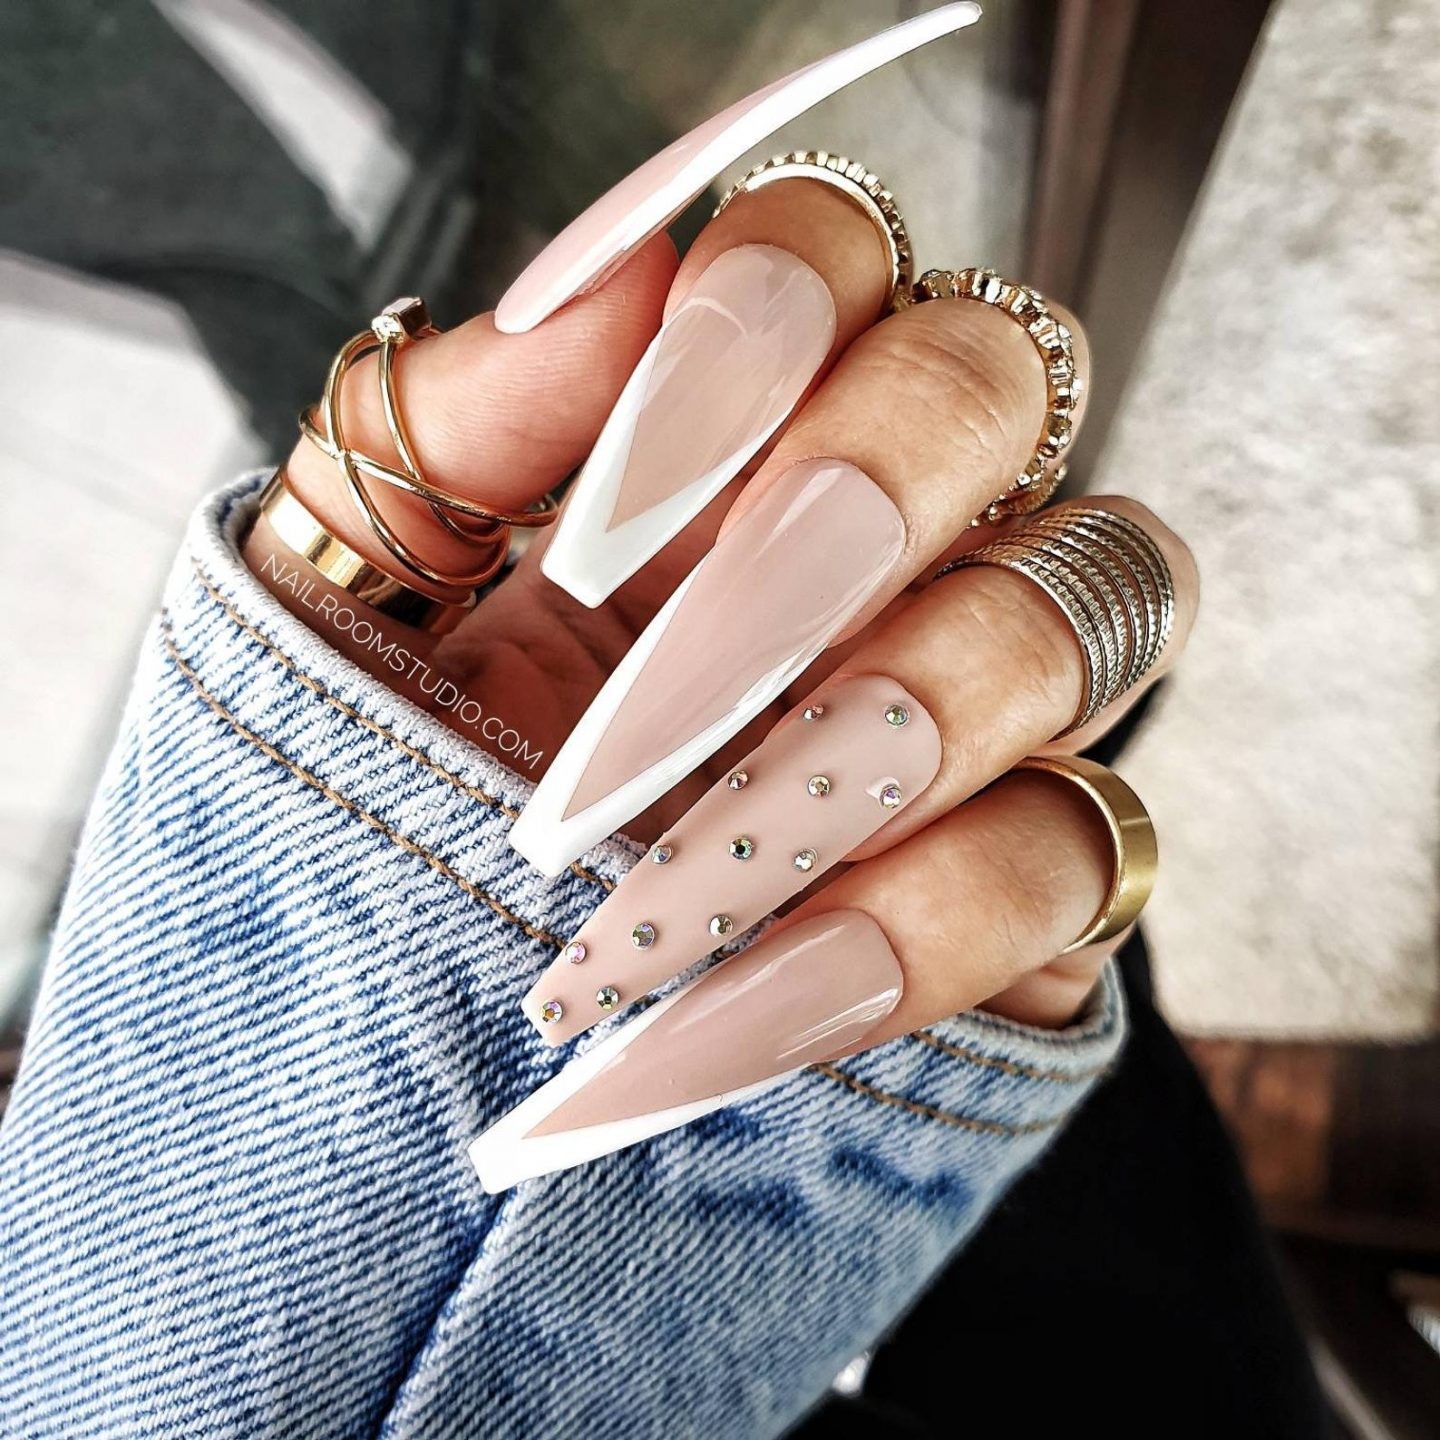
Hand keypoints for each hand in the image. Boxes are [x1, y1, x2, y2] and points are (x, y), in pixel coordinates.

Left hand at [249, 175, 1196, 1058]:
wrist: (433, 991)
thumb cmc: (399, 768)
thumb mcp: (365, 600)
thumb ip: (455, 427)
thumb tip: (609, 270)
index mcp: (724, 428)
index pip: (834, 246)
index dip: (765, 316)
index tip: (608, 506)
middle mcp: (888, 522)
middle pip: (994, 389)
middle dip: (836, 519)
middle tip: (649, 709)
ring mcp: (987, 690)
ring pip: (1075, 617)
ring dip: (880, 746)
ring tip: (662, 907)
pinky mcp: (1036, 868)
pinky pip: (1073, 859)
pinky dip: (920, 933)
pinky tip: (740, 1011)